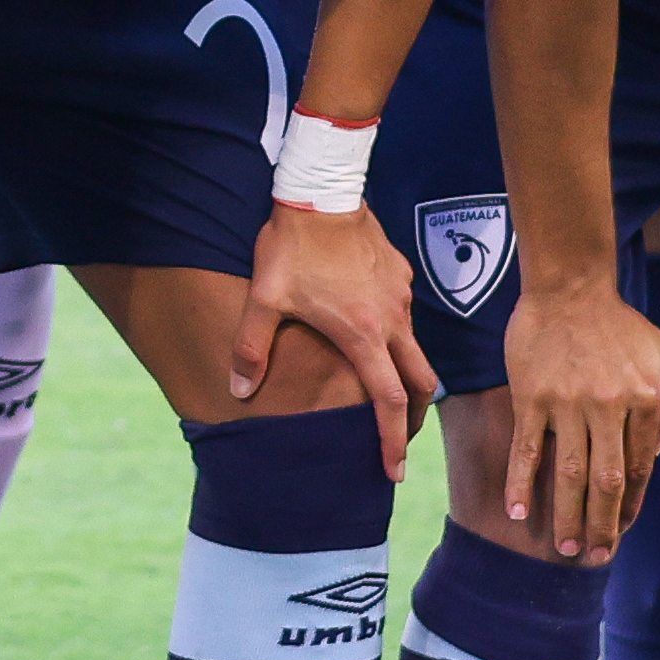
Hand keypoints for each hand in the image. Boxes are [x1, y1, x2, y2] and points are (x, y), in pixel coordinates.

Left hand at [245, 195, 434, 476]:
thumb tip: (238, 390)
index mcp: (364, 335)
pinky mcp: (401, 273)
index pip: (389, 401)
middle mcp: (393, 320)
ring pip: (415, 347)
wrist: (323, 190)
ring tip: (383, 390)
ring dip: (404, 374)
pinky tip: (371, 330)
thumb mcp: (265, 299)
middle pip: (420, 382)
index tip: (394, 469)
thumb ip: (250, 348)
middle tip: (401, 440)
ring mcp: (402, 296)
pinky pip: (405, 314)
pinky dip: (396, 335)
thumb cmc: (292, 246)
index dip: (393, 440)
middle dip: (414, 416)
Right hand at [492, 272, 659, 562]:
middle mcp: (609, 406)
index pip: (640, 468)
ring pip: (568, 473)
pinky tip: (517, 512)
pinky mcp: (532, 397)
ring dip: (567, 516)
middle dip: (603, 525)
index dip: (631, 506)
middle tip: (595, 556)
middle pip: (606, 481)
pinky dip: (521, 483)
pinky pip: (526, 449)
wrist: (569, 287)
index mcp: (644, 400)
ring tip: (566, 546)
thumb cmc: (621, 323)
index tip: (623, 533)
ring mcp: (568, 403)